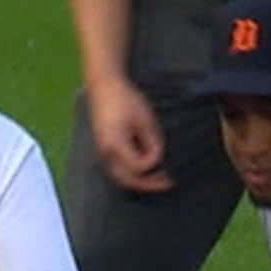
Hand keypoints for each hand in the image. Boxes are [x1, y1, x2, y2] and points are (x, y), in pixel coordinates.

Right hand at [84, 75, 169, 194]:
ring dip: (140, 180)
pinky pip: (118, 169)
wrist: (103, 85)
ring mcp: (102, 153)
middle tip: (168, 183)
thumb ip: (153, 143)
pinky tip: (146, 167)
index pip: (138, 166)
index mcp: (115, 145)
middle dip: (149, 184)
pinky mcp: (103, 149)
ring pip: (121, 178)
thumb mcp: (146, 119)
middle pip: (127, 181)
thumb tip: (158, 161)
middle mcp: (105, 154)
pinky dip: (132, 173)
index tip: (163, 152)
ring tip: (159, 178)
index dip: (154, 164)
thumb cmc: (126, 99)